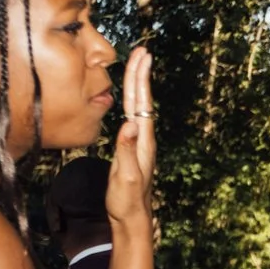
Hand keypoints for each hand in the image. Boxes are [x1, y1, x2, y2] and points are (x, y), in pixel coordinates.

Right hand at [105, 45, 154, 227]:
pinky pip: (131, 116)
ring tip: (137, 65)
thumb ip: (126, 150)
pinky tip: (129, 96)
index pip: (141, 103)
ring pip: (137, 106)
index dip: (140, 79)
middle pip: (141, 99)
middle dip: (140, 74)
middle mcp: (144, 138)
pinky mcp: (132, 147)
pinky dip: (130, 100)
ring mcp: (139, 142)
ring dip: (137, 84)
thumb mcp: (125, 176)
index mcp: (143, 141)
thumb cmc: (127, 200)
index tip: (143, 57)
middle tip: (142, 51)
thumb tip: (130, 124)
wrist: (132, 218)